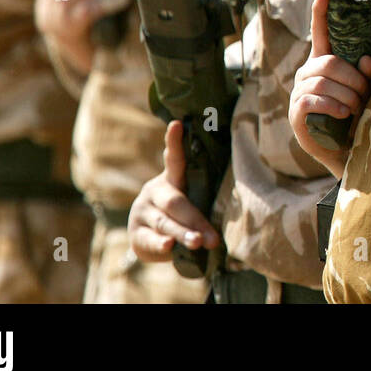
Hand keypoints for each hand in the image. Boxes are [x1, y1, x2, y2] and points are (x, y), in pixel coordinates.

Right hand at [128, 120, 220, 261]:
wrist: (152, 238)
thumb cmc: (182, 214)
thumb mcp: (190, 199)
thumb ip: (203, 195)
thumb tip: (234, 201)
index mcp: (171, 180)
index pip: (174, 159)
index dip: (175, 142)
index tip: (177, 123)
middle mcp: (154, 192)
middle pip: (174, 201)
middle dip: (195, 219)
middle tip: (211, 235)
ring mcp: (142, 212)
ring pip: (164, 222)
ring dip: (183, 233)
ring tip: (198, 242)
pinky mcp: (136, 234)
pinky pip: (149, 239)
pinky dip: (161, 244)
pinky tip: (168, 246)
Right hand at [288, 0, 370, 179]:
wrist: (345, 151)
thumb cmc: (357, 116)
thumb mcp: (367, 92)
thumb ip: (368, 74)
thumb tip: (366, 59)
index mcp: (324, 63)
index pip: (320, 34)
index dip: (320, 14)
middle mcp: (307, 73)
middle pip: (329, 63)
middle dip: (352, 79)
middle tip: (364, 96)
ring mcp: (299, 92)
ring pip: (323, 82)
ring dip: (346, 95)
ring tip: (356, 108)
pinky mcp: (296, 112)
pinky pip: (313, 100)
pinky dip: (333, 106)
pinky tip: (344, 113)